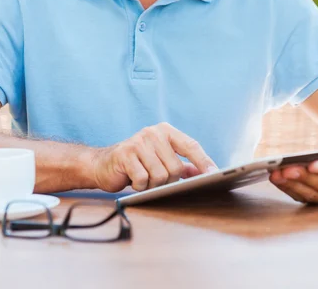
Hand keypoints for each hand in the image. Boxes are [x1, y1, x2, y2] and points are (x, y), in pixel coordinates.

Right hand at [92, 122, 216, 192]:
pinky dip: (140, 186)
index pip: (191, 145)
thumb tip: (205, 172)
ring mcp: (138, 142)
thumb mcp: (161, 160)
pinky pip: (143, 180)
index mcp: (165, 131)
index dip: (203, 161)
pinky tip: (133, 179)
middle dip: (167, 180)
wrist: (103, 164)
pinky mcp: (125, 154)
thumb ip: (183, 165)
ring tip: (143, 178)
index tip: (215, 173)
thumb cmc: (137, 163)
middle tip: (154, 178)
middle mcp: (153, 132)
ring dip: (152, 185)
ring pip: (160, 175)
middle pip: (175, 167)